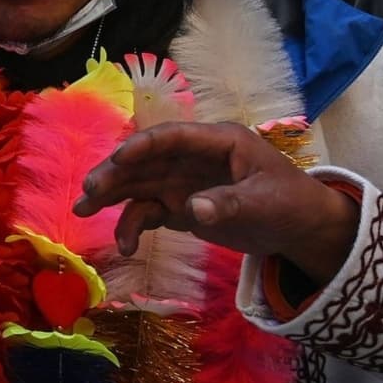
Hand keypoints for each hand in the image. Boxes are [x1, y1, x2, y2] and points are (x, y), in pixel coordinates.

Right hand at [73, 121, 359, 280]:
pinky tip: (126, 246)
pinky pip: (148, 213)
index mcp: (217, 142)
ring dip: (111, 196)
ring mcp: (183, 182)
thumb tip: (193, 209)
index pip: (172, 137)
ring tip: (81, 210)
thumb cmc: (289, 203)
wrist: (300, 228)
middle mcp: (192, 158)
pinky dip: (134, 226)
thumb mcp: (265, 202)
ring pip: (139, 184)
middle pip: (146, 160)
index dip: (143, 146)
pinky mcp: (180, 207)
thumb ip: (229, 203)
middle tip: (88, 191)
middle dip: (115, 174)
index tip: (118, 160)